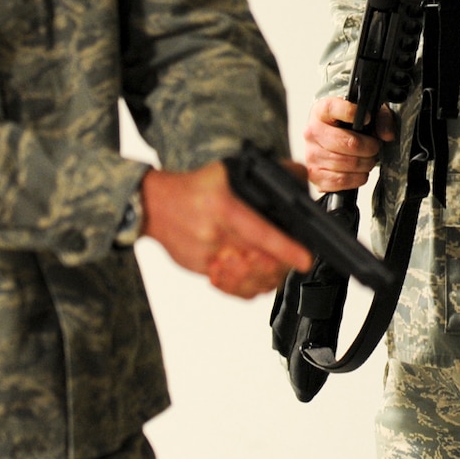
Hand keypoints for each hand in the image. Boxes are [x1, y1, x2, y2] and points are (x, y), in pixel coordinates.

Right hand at [140, 161, 313, 297]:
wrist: (154, 204)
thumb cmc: (194, 187)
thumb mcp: (227, 170)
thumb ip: (265, 172)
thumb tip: (299, 173)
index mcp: (224, 208)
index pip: (260, 233)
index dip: (285, 249)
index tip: (305, 259)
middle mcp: (214, 234)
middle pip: (257, 263)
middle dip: (280, 267)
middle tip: (293, 260)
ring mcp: (205, 255)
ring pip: (245, 282)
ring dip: (265, 278)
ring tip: (273, 267)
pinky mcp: (199, 269)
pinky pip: (230, 288)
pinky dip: (246, 286)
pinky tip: (253, 275)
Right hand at [301, 95, 397, 192]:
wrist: (330, 142)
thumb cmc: (347, 127)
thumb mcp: (366, 113)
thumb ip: (380, 118)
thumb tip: (387, 134)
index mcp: (321, 111)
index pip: (334, 108)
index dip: (352, 113)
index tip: (367, 118)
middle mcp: (313, 132)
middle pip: (349, 143)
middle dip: (370, 147)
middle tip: (374, 147)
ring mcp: (311, 155)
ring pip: (349, 163)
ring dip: (366, 163)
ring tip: (367, 158)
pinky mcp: (315, 175)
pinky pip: (341, 180)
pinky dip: (357, 178)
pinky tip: (358, 171)